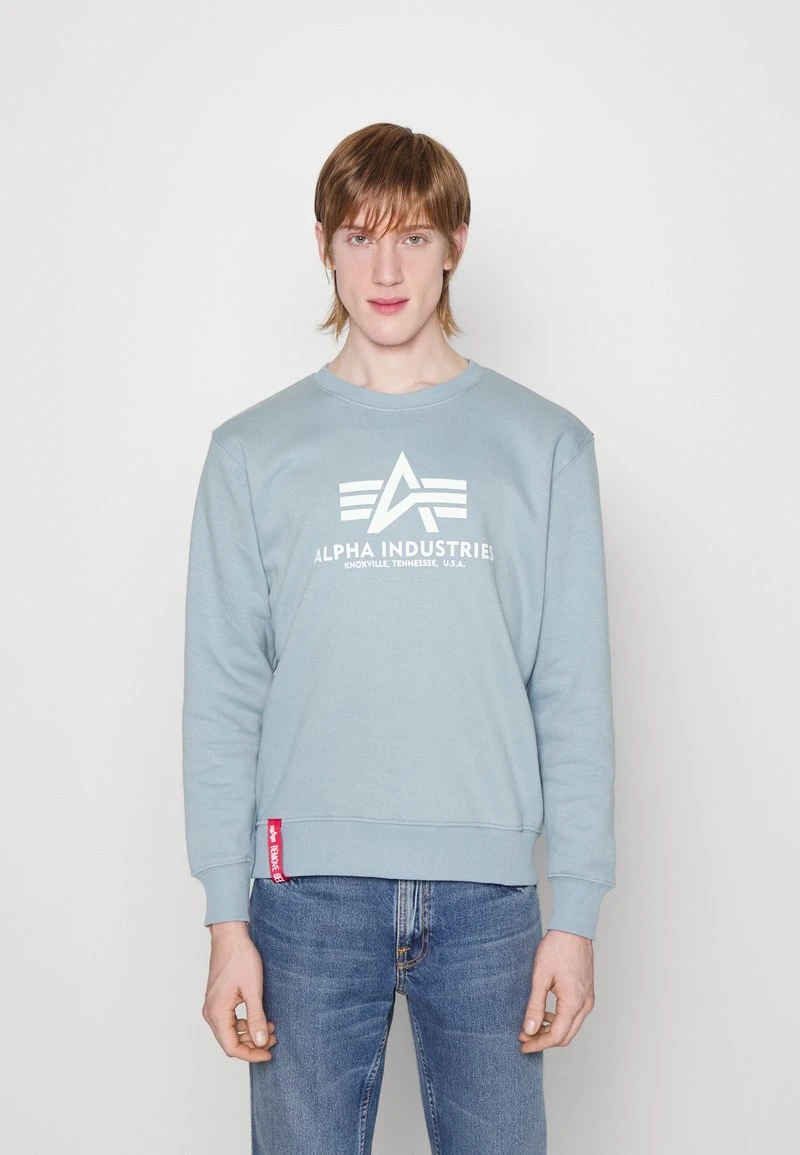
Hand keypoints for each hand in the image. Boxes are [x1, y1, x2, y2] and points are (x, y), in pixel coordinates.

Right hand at [202, 921, 277, 1061]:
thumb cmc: (240, 958)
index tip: (269, 1053)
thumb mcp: (253, 989)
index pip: (231, 1047)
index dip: (251, 1054)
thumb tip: (261, 1042)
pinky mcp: (217, 1000)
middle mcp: (210, 1012)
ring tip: (270, 1027)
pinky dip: (244, 1024)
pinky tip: (259, 1018)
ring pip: (230, 1032)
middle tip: (274, 1038)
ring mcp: (212, 1006)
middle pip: (230, 1042)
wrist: (230, 936)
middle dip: (253, 1044)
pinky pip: (229, 1021)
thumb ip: (257, 1018)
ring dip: (249, 1034)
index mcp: (217, 1012)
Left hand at [518, 929, 594, 1051]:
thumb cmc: (557, 948)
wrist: (573, 929)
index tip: (522, 1044)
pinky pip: (574, 1015)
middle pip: (565, 1036)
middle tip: (524, 1037)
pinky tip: (545, 1013)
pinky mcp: (586, 993)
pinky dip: (559, 1020)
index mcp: (574, 1003)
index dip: (538, 1043)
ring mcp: (588, 999)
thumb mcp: (540, 977)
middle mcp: (585, 1005)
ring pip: (570, 1027)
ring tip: (531, 1026)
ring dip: (551, 1031)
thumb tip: (529, 1029)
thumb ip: (535, 1006)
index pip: (557, 1036)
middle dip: (544, 1040)